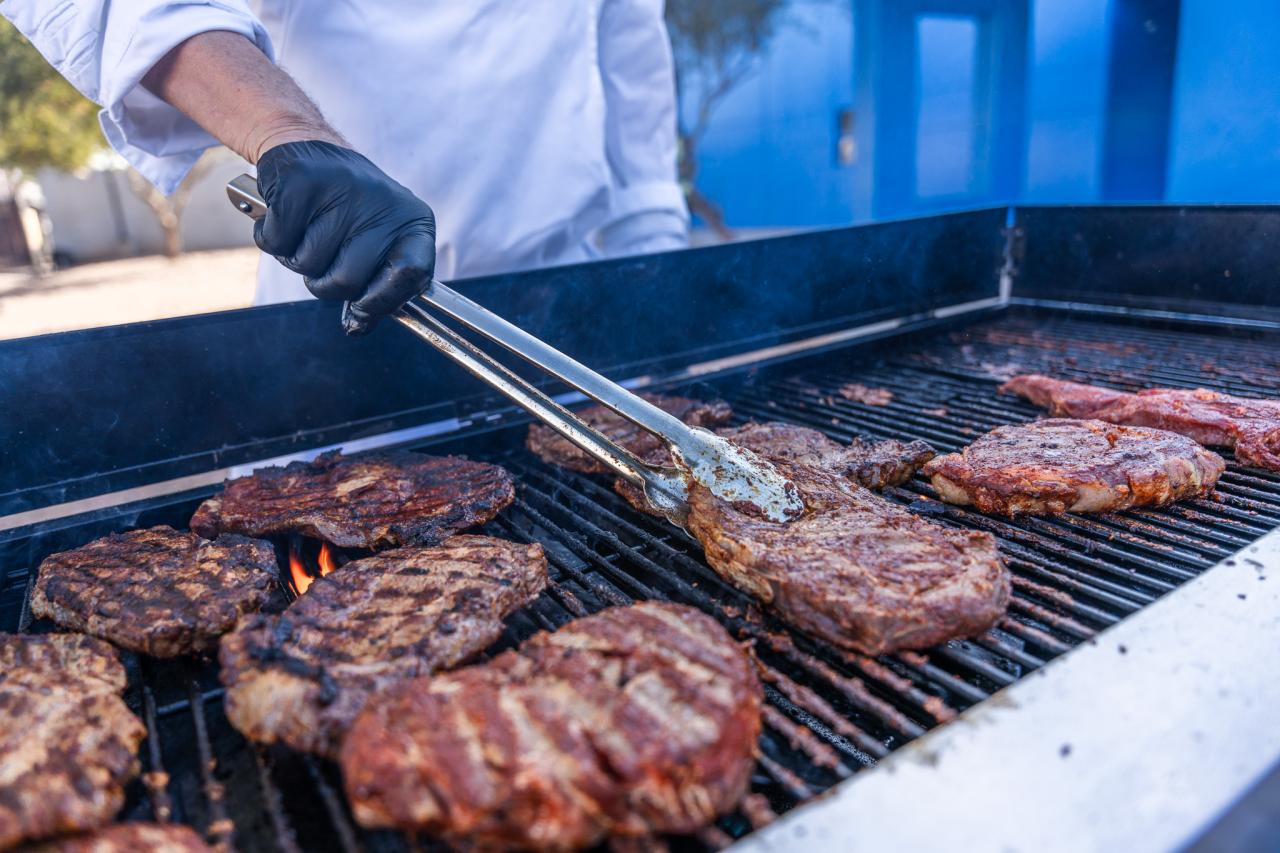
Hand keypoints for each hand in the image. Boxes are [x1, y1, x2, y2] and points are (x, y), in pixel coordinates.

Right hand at [253, 140, 435, 333]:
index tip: (362, 309)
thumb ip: (375, 285)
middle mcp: (382, 204)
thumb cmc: (348, 210)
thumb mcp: (377, 242)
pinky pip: (275, 243)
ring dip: (297, 257)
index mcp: (413, 222)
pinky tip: (285, 216)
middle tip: (325, 255)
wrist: (308, 149)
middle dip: (325, 282)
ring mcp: (341, 191)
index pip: (412, 274)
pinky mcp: (298, 184)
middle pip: (346, 281)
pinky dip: (272, 238)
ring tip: (308, 228)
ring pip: (306, 265)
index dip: (382, 301)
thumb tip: (357, 327)